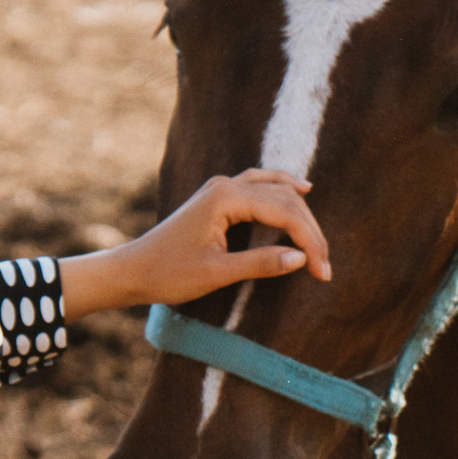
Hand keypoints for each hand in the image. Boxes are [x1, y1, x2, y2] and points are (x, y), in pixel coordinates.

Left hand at [59, 169, 330, 317]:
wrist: (133, 270)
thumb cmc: (169, 273)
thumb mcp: (218, 273)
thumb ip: (261, 263)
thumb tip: (300, 259)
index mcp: (226, 198)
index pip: (285, 212)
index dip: (309, 241)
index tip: (322, 271)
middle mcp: (226, 185)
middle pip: (285, 199)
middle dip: (309, 231)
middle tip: (324, 264)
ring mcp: (221, 188)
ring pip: (275, 189)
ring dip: (300, 212)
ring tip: (318, 239)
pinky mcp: (218, 197)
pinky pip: (260, 185)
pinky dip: (283, 191)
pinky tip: (300, 190)